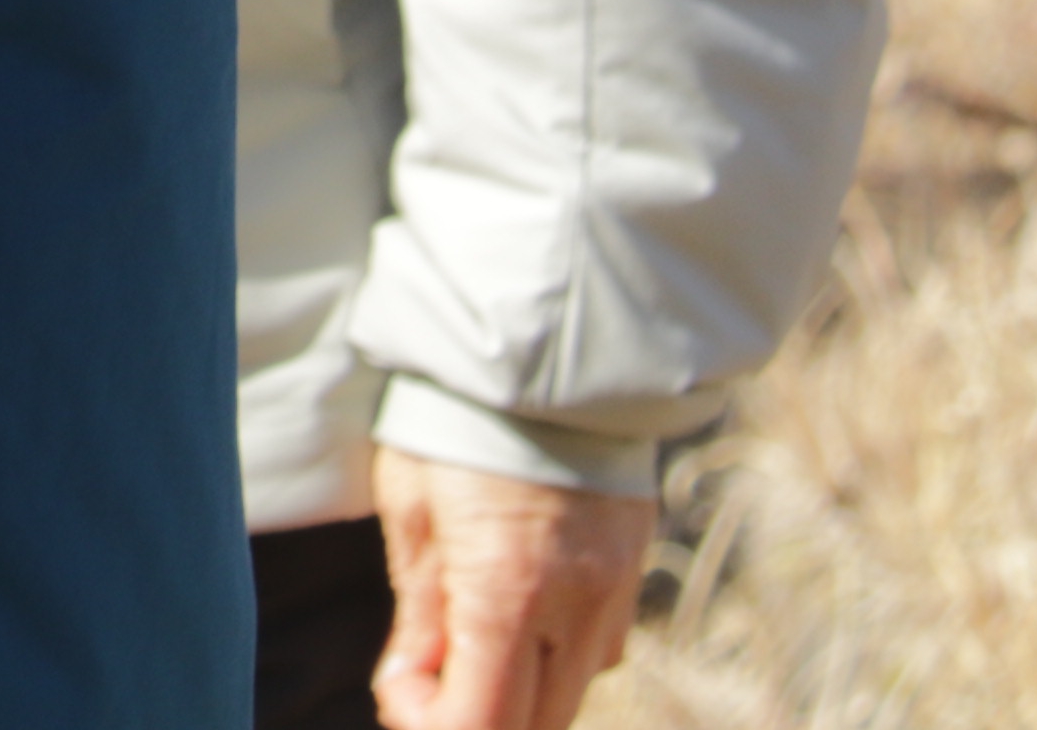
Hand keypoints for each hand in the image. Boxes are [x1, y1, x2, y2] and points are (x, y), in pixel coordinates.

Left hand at [370, 444, 654, 729]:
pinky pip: (601, 649)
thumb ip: (420, 611)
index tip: (401, 688)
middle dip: (475, 716)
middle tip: (428, 670)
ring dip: (519, 692)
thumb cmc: (454, 418)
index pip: (482, 726)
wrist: (544, 344)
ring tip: (469, 633)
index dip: (431, 726)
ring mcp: (616, 591)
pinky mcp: (635, 570)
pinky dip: (557, 656)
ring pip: (573, 693)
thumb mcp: (412, 509)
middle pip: (534, 725)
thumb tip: (412, 684)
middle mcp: (575, 606)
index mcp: (505, 591)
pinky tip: (520, 610)